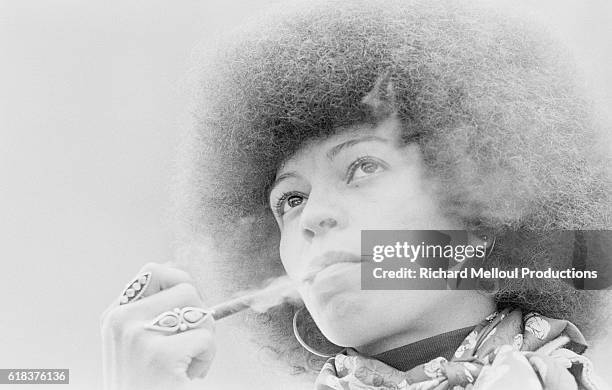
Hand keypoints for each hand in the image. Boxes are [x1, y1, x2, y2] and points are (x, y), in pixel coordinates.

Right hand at [101, 263, 215, 389]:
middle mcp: (121, 321)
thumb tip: (176, 271)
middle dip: (198, 315)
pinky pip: (206, 339)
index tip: (184, 308)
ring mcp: (138, 336)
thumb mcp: (137, 343)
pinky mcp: (159, 355)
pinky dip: (206, 359)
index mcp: (114, 315)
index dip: (179, 281)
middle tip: (187, 344)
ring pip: (200, 311)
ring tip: (184, 364)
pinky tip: (186, 377)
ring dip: (203, 339)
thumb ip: (151, 309)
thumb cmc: (145, 383)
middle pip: (186, 288)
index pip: (154, 270)